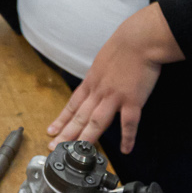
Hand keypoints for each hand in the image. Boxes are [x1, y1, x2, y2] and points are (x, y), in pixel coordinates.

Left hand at [47, 3, 181, 152]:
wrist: (139, 40)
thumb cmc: (124, 46)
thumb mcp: (102, 60)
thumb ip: (99, 75)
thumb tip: (97, 81)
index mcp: (92, 81)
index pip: (72, 104)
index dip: (61, 119)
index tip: (51, 131)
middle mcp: (99, 91)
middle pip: (79, 116)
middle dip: (66, 134)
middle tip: (54, 147)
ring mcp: (114, 97)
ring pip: (96, 122)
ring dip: (86, 138)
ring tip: (78, 152)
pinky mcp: (132, 100)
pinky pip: (128, 123)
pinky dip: (127, 138)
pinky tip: (125, 149)